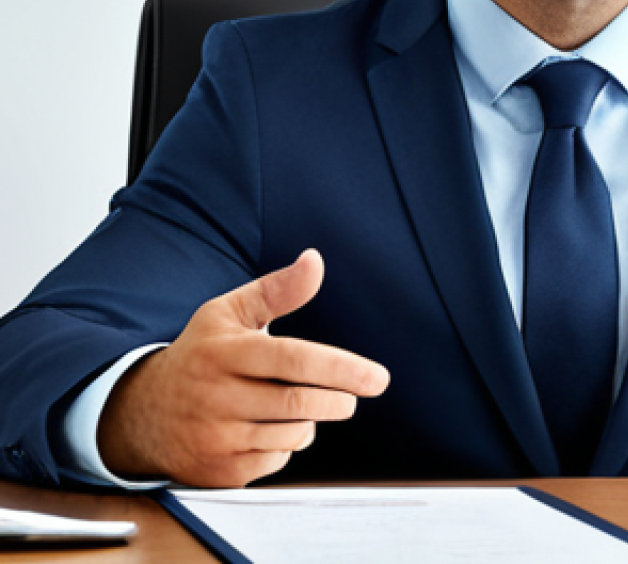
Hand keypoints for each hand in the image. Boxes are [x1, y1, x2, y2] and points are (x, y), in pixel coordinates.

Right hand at [96, 249, 388, 486]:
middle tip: (352, 394)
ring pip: (292, 434)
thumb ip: (278, 288)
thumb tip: (314, 260)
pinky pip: (276, 460)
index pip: (292, 360)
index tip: (377, 378)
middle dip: (337, 399)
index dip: (339, 368)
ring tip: (297, 403)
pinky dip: (287, 444)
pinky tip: (270, 426)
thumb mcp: (231, 311)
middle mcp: (217, 397)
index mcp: (225, 352)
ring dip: (310, 421)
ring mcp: (216, 439)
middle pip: (298, 402)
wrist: (142, 412)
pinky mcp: (219, 474)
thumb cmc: (201, 353)